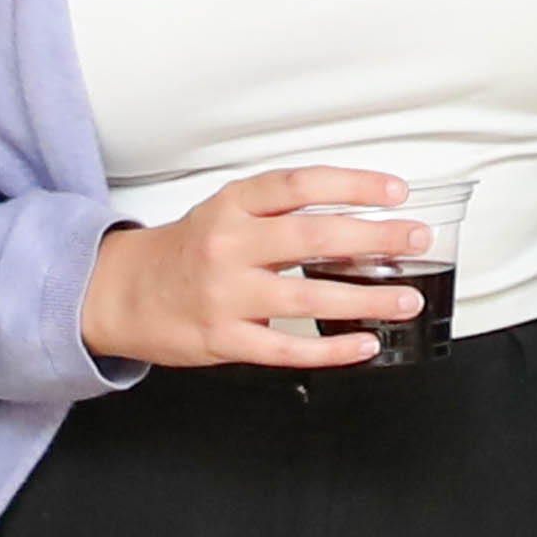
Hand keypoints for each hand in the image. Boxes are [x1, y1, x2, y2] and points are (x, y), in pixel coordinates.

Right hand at [81, 169, 424, 372]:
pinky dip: (332, 351)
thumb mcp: (227, 214)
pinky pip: (287, 349)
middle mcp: (229, 246)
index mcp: (232, 206)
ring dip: (366, 299)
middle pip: (313, 236)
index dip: (352, 185)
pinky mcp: (224, 338)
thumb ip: (282, 215)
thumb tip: (357, 223)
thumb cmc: (185, 251)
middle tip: (415, 239)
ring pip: (308, 299)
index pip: (300, 184)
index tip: (394, 192)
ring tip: (406, 298)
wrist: (121, 293)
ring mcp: (226, 296)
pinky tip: (364, 345)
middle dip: (375, 238)